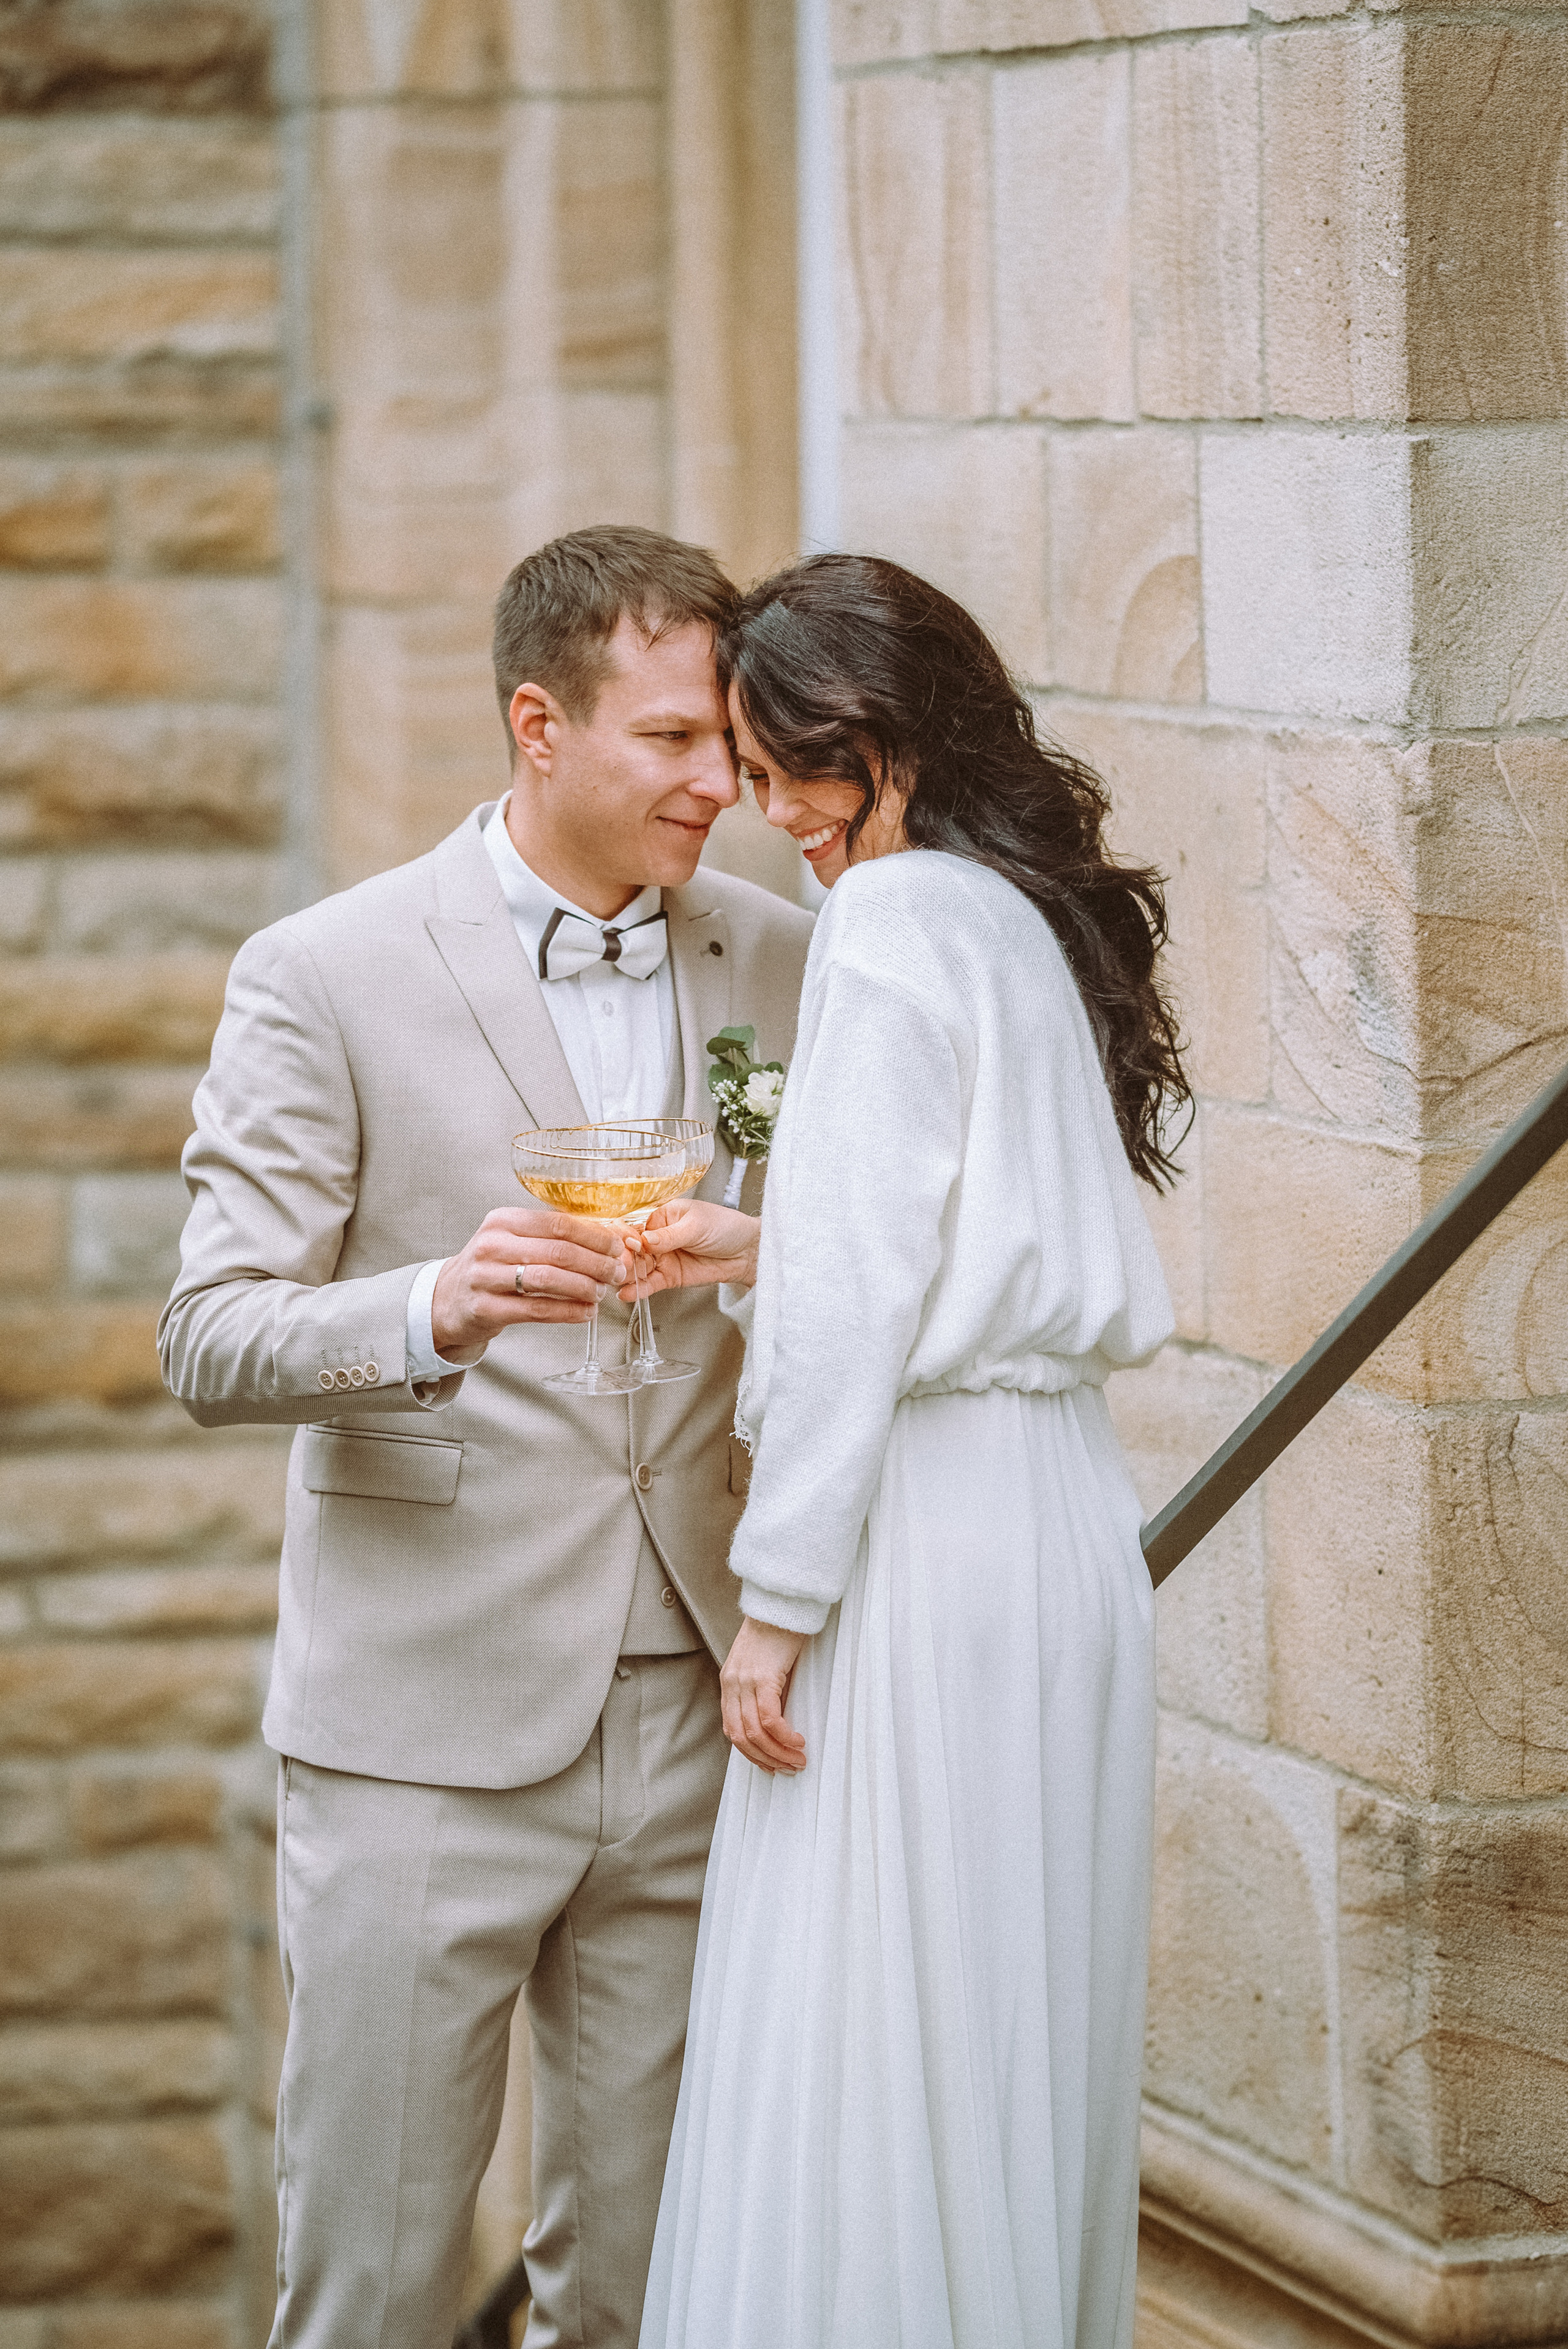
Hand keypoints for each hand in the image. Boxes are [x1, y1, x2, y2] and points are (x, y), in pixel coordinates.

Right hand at [431, 1208, 627, 1358]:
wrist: (448, 1299)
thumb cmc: (492, 1267)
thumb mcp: (514, 1240)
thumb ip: (554, 1237)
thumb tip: (609, 1237)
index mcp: (503, 1221)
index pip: (558, 1223)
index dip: (594, 1236)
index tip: (617, 1246)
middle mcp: (492, 1245)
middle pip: (558, 1251)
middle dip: (596, 1263)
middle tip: (616, 1272)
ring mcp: (486, 1277)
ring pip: (549, 1280)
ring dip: (584, 1287)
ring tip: (602, 1293)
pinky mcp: (486, 1308)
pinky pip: (537, 1310)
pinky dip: (568, 1311)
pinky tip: (586, 1312)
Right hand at [617, 1200, 760, 1300]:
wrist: (747, 1252)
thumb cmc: (726, 1227)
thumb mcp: (697, 1225)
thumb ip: (669, 1235)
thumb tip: (644, 1240)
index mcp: (661, 1216)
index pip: (633, 1226)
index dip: (625, 1236)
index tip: (626, 1245)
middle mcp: (657, 1238)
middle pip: (630, 1249)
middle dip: (623, 1258)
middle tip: (621, 1265)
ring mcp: (662, 1259)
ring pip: (637, 1268)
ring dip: (626, 1275)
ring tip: (620, 1280)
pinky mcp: (669, 1277)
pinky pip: (649, 1284)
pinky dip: (638, 1290)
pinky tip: (627, 1293)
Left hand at [720, 1616, 807, 1773]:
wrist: (780, 1604)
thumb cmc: (775, 1632)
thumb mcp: (760, 1665)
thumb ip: (761, 1691)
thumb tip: (775, 1723)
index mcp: (729, 1683)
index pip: (731, 1730)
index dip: (751, 1753)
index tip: (770, 1764)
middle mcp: (732, 1684)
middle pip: (741, 1737)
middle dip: (766, 1759)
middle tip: (787, 1769)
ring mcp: (745, 1681)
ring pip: (756, 1732)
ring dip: (778, 1753)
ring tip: (797, 1760)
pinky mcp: (763, 1676)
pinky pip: (770, 1718)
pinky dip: (784, 1736)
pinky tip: (798, 1741)